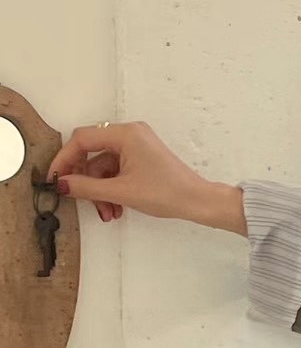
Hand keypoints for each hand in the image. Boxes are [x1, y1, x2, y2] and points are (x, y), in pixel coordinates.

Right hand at [46, 121, 217, 225]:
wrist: (197, 201)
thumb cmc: (167, 192)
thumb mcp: (121, 192)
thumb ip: (87, 187)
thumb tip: (62, 184)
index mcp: (125, 134)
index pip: (82, 140)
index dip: (65, 159)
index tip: (56, 178)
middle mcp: (130, 134)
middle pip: (92, 154)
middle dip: (87, 181)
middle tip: (80, 200)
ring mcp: (137, 146)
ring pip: (104, 167)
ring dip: (101, 191)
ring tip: (107, 213)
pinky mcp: (142, 159)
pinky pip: (117, 171)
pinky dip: (113, 189)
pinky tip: (116, 208)